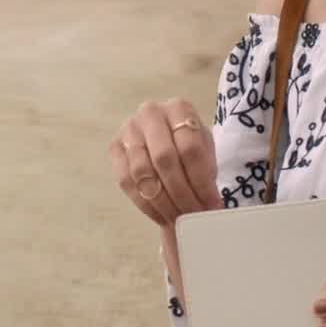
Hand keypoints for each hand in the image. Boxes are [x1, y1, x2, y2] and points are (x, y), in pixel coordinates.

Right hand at [108, 98, 221, 225]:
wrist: (166, 140)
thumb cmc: (189, 146)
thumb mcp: (205, 150)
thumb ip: (207, 170)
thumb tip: (210, 208)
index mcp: (179, 108)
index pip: (190, 148)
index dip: (201, 181)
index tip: (211, 205)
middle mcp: (150, 113)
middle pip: (164, 158)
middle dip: (181, 193)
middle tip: (193, 215)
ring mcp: (129, 129)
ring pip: (143, 172)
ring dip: (163, 202)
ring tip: (178, 218)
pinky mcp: (115, 147)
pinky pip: (126, 181)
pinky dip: (145, 204)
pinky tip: (161, 215)